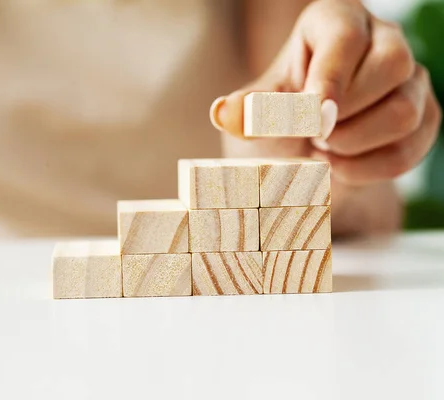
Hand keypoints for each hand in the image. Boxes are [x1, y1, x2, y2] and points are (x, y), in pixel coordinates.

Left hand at [211, 0, 441, 186]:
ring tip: (320, 146)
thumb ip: (245, 110)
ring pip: (405, 111)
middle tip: (311, 131)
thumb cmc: (279, 119)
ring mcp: (410, 79)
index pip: (345, 36)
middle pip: (391, 65)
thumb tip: (224, 112)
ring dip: (353, 143)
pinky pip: (409, 149)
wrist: (303, 152)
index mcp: (336, 21)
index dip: (329, 79)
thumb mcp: (256, 112)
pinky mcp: (424, 117)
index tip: (310, 118)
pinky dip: (366, 170)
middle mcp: (382, 40)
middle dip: (344, 114)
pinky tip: (338, 164)